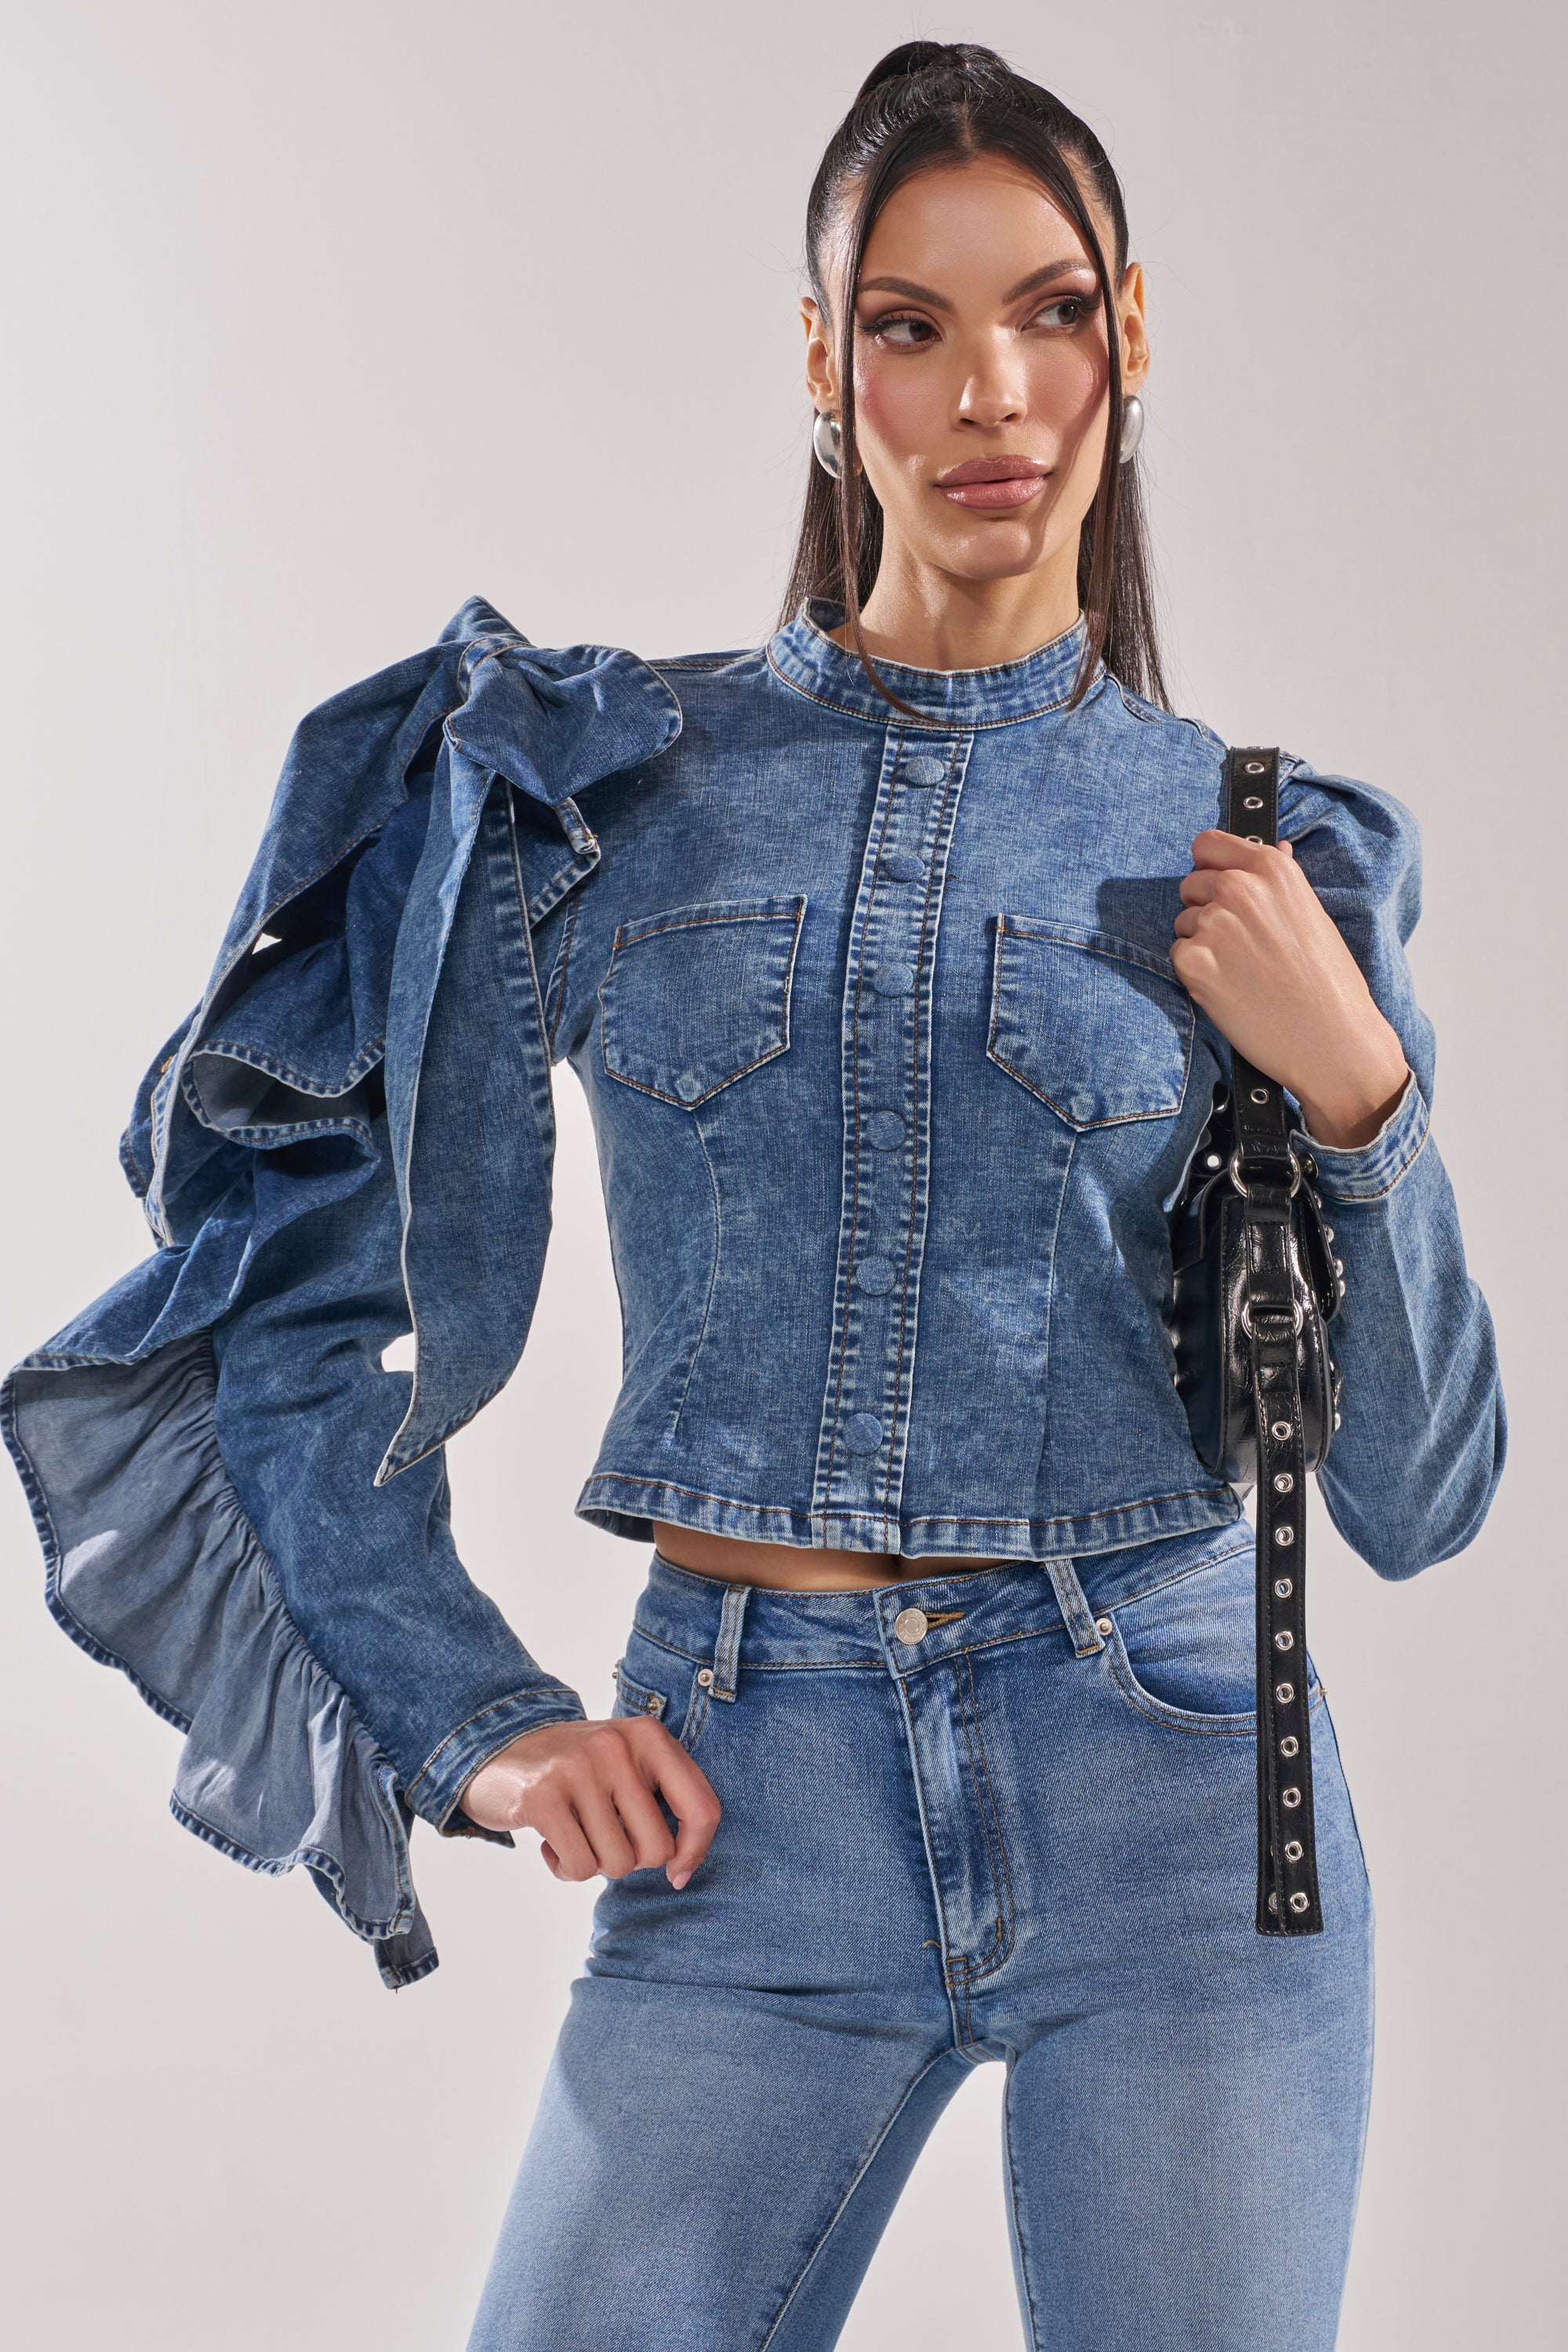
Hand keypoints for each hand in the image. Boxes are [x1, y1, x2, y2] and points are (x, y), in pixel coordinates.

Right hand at [459, 1717, 719, 1888]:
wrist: (497, 1748)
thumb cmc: (576, 1771)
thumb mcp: (627, 1765)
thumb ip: (663, 1803)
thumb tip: (683, 1871)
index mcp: (649, 1736)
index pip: (702, 1808)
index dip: (694, 1851)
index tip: (676, 1872)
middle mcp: (618, 1746)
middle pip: (656, 1849)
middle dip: (630, 1859)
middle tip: (603, 1837)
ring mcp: (579, 1768)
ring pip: (617, 1864)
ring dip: (594, 1864)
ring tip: (574, 1834)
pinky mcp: (542, 1796)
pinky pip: (579, 1867)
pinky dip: (566, 1868)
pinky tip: (551, 1843)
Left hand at [1172, 831, 1409, 1148]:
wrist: (1332, 1040)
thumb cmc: (1330, 982)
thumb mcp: (1312, 915)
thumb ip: (1281, 879)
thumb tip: (1275, 845)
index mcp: (1272, 868)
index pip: (1207, 844)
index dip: (1210, 867)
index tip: (1216, 883)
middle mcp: (1239, 888)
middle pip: (1189, 884)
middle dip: (1205, 909)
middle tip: (1239, 944)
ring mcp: (1214, 924)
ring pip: (1182, 922)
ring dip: (1201, 943)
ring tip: (1242, 970)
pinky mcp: (1194, 962)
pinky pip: (1177, 956)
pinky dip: (1195, 973)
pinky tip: (1229, 988)